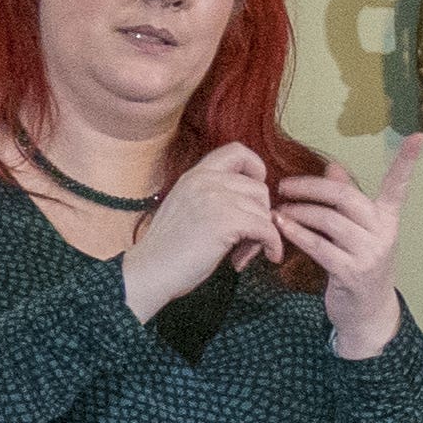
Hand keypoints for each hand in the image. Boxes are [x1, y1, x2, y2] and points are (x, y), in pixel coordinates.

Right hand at [120, 143, 279, 314]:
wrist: (149, 271)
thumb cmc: (170, 249)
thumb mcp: (189, 207)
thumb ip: (215, 196)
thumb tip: (256, 203)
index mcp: (195, 175)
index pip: (237, 151)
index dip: (256, 169)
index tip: (255, 196)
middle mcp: (204, 180)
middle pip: (259, 188)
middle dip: (261, 216)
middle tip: (248, 239)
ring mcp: (214, 198)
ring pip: (264, 211)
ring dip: (262, 235)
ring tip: (243, 252)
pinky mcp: (224, 221)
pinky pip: (267, 228)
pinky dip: (273, 245)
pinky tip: (269, 255)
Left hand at [271, 136, 422, 359]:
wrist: (367, 312)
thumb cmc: (358, 264)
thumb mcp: (356, 232)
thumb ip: (346, 199)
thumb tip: (333, 166)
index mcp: (387, 219)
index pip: (398, 186)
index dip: (408, 162)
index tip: (418, 136)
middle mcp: (383, 233)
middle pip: (345, 198)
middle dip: (310, 187)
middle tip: (284, 186)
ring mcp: (369, 253)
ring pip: (328, 220)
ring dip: (298, 212)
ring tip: (278, 211)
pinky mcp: (350, 272)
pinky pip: (318, 245)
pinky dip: (297, 233)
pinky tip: (280, 226)